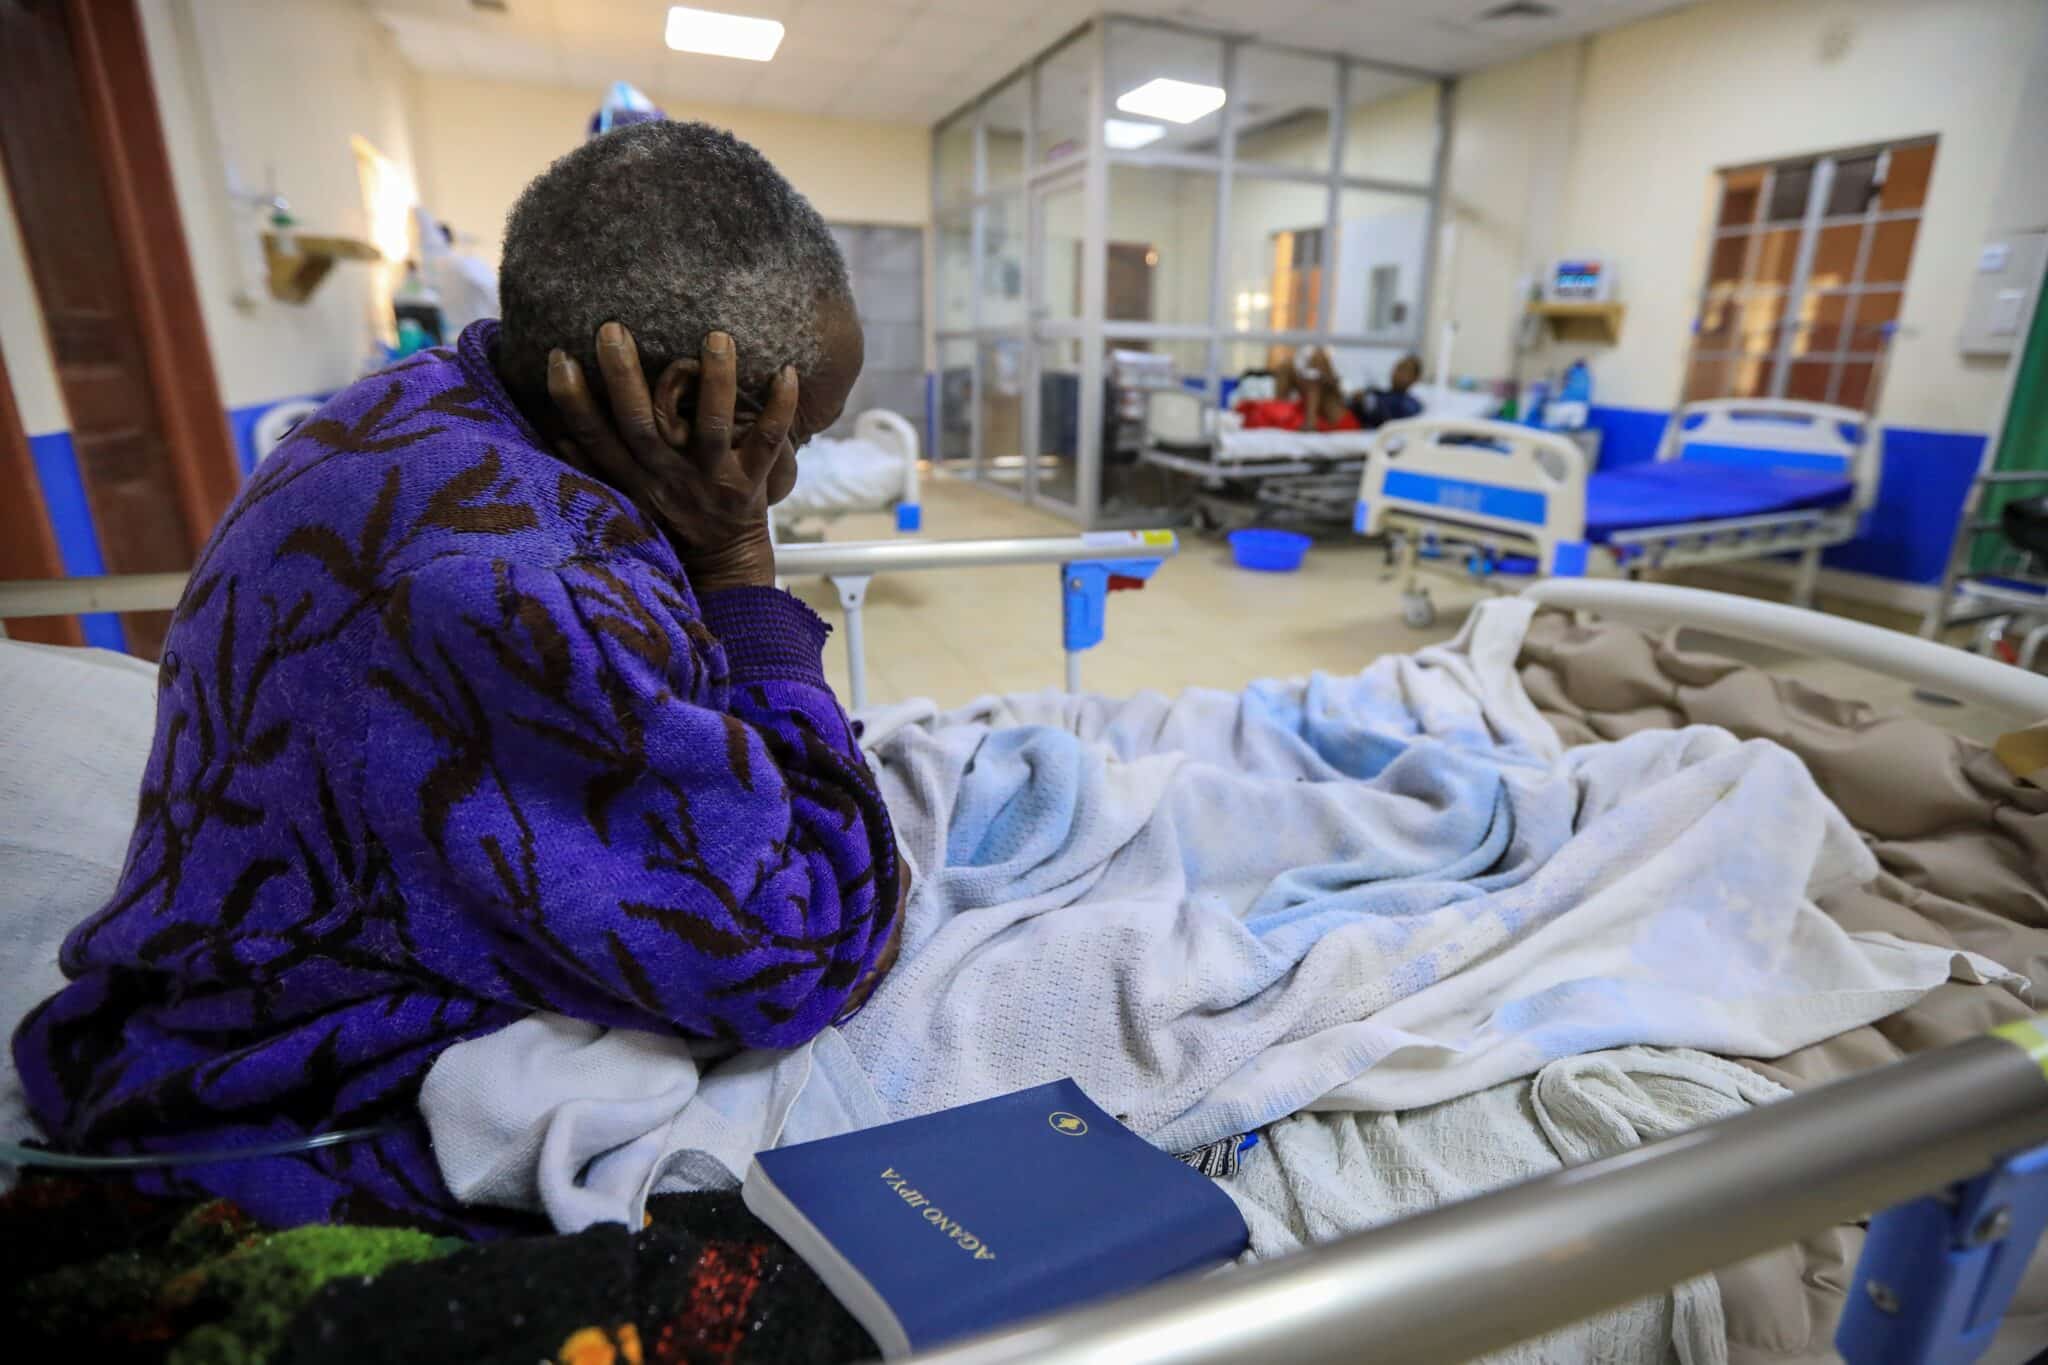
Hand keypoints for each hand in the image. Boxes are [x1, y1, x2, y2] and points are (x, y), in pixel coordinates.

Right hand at [548, 321, 797, 591]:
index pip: (595, 437)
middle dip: (625, 378)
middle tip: (612, 328)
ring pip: (712, 428)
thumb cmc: (669, 518)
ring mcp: (712, 480)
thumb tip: (554, 427)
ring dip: (716, 383)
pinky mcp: (752, 483)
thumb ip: (594, 463)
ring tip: (715, 337)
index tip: (559, 356)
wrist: (721, 565)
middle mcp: (669, 477)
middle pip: (642, 425)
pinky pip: (769, 443)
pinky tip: (785, 372)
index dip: (573, 401)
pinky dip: (780, 410)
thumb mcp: (624, 497)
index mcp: (634, 478)